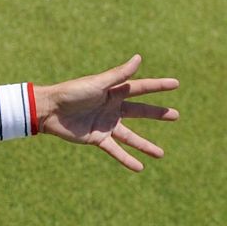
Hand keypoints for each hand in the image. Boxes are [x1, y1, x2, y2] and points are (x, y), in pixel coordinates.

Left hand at [37, 55, 178, 171]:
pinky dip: (126, 159)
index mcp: (114, 91)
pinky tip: (139, 167)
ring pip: (131, 136)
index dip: (159, 86)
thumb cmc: (72, 92)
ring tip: (161, 154)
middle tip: (176, 115)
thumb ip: (119, 74)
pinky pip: (115, 150)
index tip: (176, 84)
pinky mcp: (97, 138)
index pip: (142, 88)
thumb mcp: (98, 83)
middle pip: (140, 111)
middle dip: (157, 114)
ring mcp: (106, 124)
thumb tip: (139, 58)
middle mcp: (112, 108)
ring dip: (145, 145)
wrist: (49, 110)